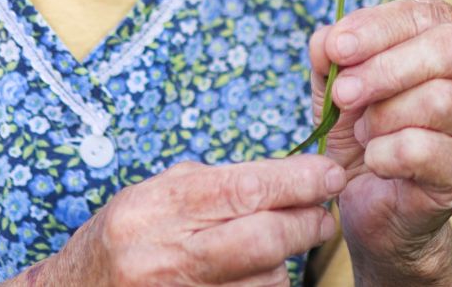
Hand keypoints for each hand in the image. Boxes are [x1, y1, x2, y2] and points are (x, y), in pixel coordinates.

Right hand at [10, 156, 344, 285]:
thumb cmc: (123, 238)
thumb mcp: (155, 196)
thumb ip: (212, 185)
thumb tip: (286, 177)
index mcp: (157, 208)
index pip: (244, 189)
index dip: (297, 181)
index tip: (328, 176)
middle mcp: (164, 255)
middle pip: (263, 238)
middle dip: (306, 223)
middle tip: (323, 215)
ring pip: (265, 280)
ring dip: (284, 263)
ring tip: (277, 249)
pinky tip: (253, 275)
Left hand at [308, 0, 451, 282]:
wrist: (376, 203)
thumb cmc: (366, 132)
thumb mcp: (339, 86)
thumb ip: (331, 56)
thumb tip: (326, 40)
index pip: (425, 15)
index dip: (378, 28)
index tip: (336, 47)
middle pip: (450, 50)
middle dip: (387, 69)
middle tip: (343, 94)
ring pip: (440, 100)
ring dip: (384, 118)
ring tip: (364, 133)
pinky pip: (428, 150)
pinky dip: (387, 154)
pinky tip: (376, 160)